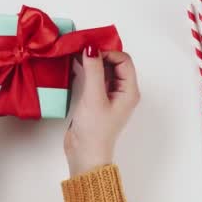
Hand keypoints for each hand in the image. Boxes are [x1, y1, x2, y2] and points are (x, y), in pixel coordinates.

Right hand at [64, 47, 139, 176]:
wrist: (84, 154)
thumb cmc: (94, 130)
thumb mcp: (94, 97)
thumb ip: (94, 70)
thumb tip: (91, 48)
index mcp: (129, 91)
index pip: (123, 60)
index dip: (107, 51)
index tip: (89, 50)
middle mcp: (121, 91)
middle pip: (114, 62)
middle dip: (99, 53)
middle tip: (80, 46)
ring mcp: (109, 95)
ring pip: (103, 69)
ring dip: (91, 61)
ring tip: (74, 52)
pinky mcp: (96, 100)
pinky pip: (94, 78)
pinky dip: (85, 70)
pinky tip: (73, 65)